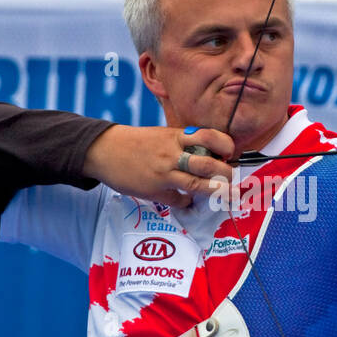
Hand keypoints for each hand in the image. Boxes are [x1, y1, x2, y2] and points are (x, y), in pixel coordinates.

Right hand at [83, 125, 235, 207]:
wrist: (104, 150)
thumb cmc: (136, 142)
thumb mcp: (162, 135)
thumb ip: (183, 143)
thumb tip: (209, 153)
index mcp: (175, 137)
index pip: (209, 136)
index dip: (225, 145)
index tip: (230, 153)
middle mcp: (172, 154)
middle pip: (209, 164)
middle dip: (226, 173)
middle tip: (232, 177)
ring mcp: (163, 173)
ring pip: (198, 185)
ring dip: (216, 190)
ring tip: (225, 193)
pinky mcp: (154, 190)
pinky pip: (178, 200)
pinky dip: (187, 202)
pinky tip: (187, 200)